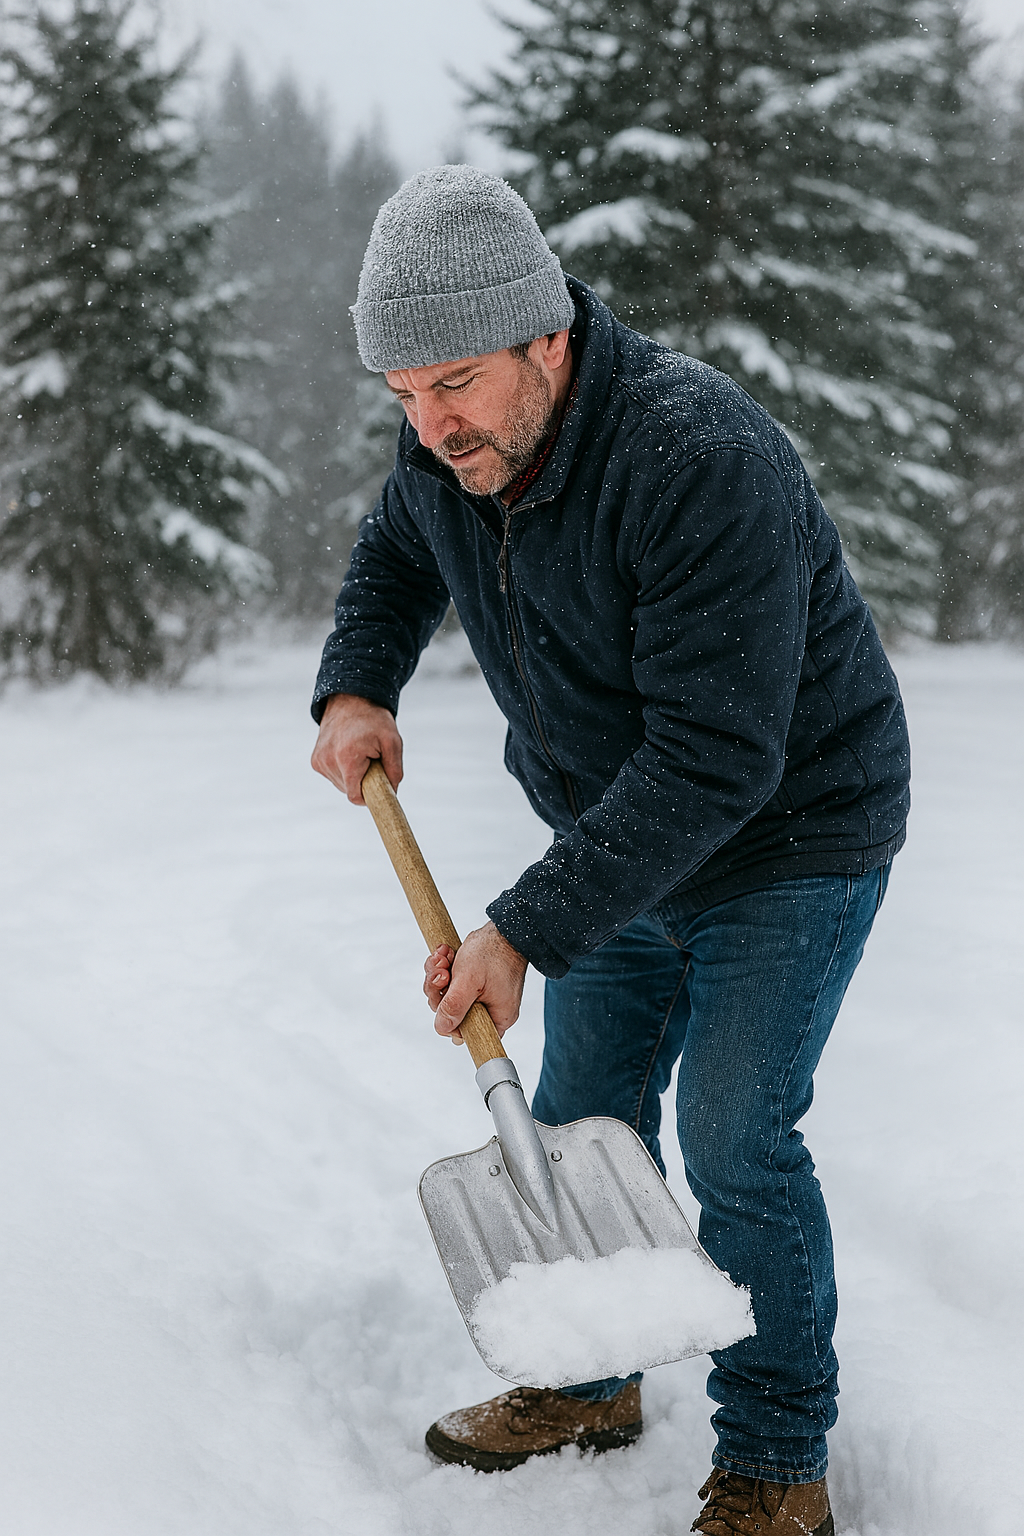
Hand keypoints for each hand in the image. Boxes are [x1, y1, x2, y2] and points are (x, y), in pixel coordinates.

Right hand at [310, 693, 402, 804]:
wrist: (350, 699)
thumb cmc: (374, 720)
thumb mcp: (393, 741)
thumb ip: (395, 770)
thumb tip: (392, 792)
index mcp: (347, 758)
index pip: (355, 796)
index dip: (369, 796)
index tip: (378, 787)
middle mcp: (328, 761)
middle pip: (350, 790)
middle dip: (363, 781)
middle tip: (372, 760)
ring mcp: (319, 761)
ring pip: (341, 784)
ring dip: (354, 775)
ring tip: (360, 754)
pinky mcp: (316, 760)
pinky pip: (334, 776)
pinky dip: (344, 770)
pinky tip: (349, 752)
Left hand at [422, 923, 526, 1042]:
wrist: (504, 928)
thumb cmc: (494, 952)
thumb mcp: (469, 981)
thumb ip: (455, 1006)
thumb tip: (442, 1028)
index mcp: (497, 1017)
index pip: (467, 1034)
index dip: (449, 1019)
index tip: (444, 1000)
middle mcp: (489, 1009)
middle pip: (452, 1012)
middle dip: (440, 989)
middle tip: (441, 971)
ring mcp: (481, 994)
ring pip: (448, 993)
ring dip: (439, 973)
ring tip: (442, 957)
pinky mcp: (473, 981)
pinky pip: (451, 980)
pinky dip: (444, 966)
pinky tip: (445, 952)